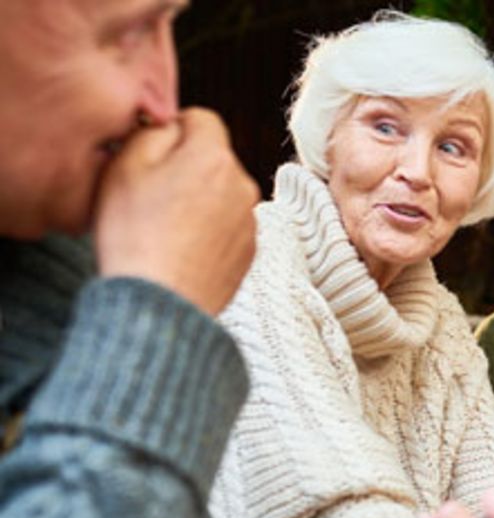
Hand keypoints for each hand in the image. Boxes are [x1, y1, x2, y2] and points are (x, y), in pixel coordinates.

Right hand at [94, 108, 258, 315]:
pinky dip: (208, 231)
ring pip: (221, 193)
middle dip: (185, 167)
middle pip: (213, 159)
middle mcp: (243, 185)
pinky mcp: (250, 252)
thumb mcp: (125, 167)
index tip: (151, 154)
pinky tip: (180, 249)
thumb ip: (153, 132)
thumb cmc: (134, 233)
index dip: (173, 130)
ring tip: (163, 228)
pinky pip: (227, 226)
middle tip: (150, 196)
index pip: (202, 119)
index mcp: (214, 157)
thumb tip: (171, 125)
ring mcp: (250, 221)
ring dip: (198, 200)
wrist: (160, 303)